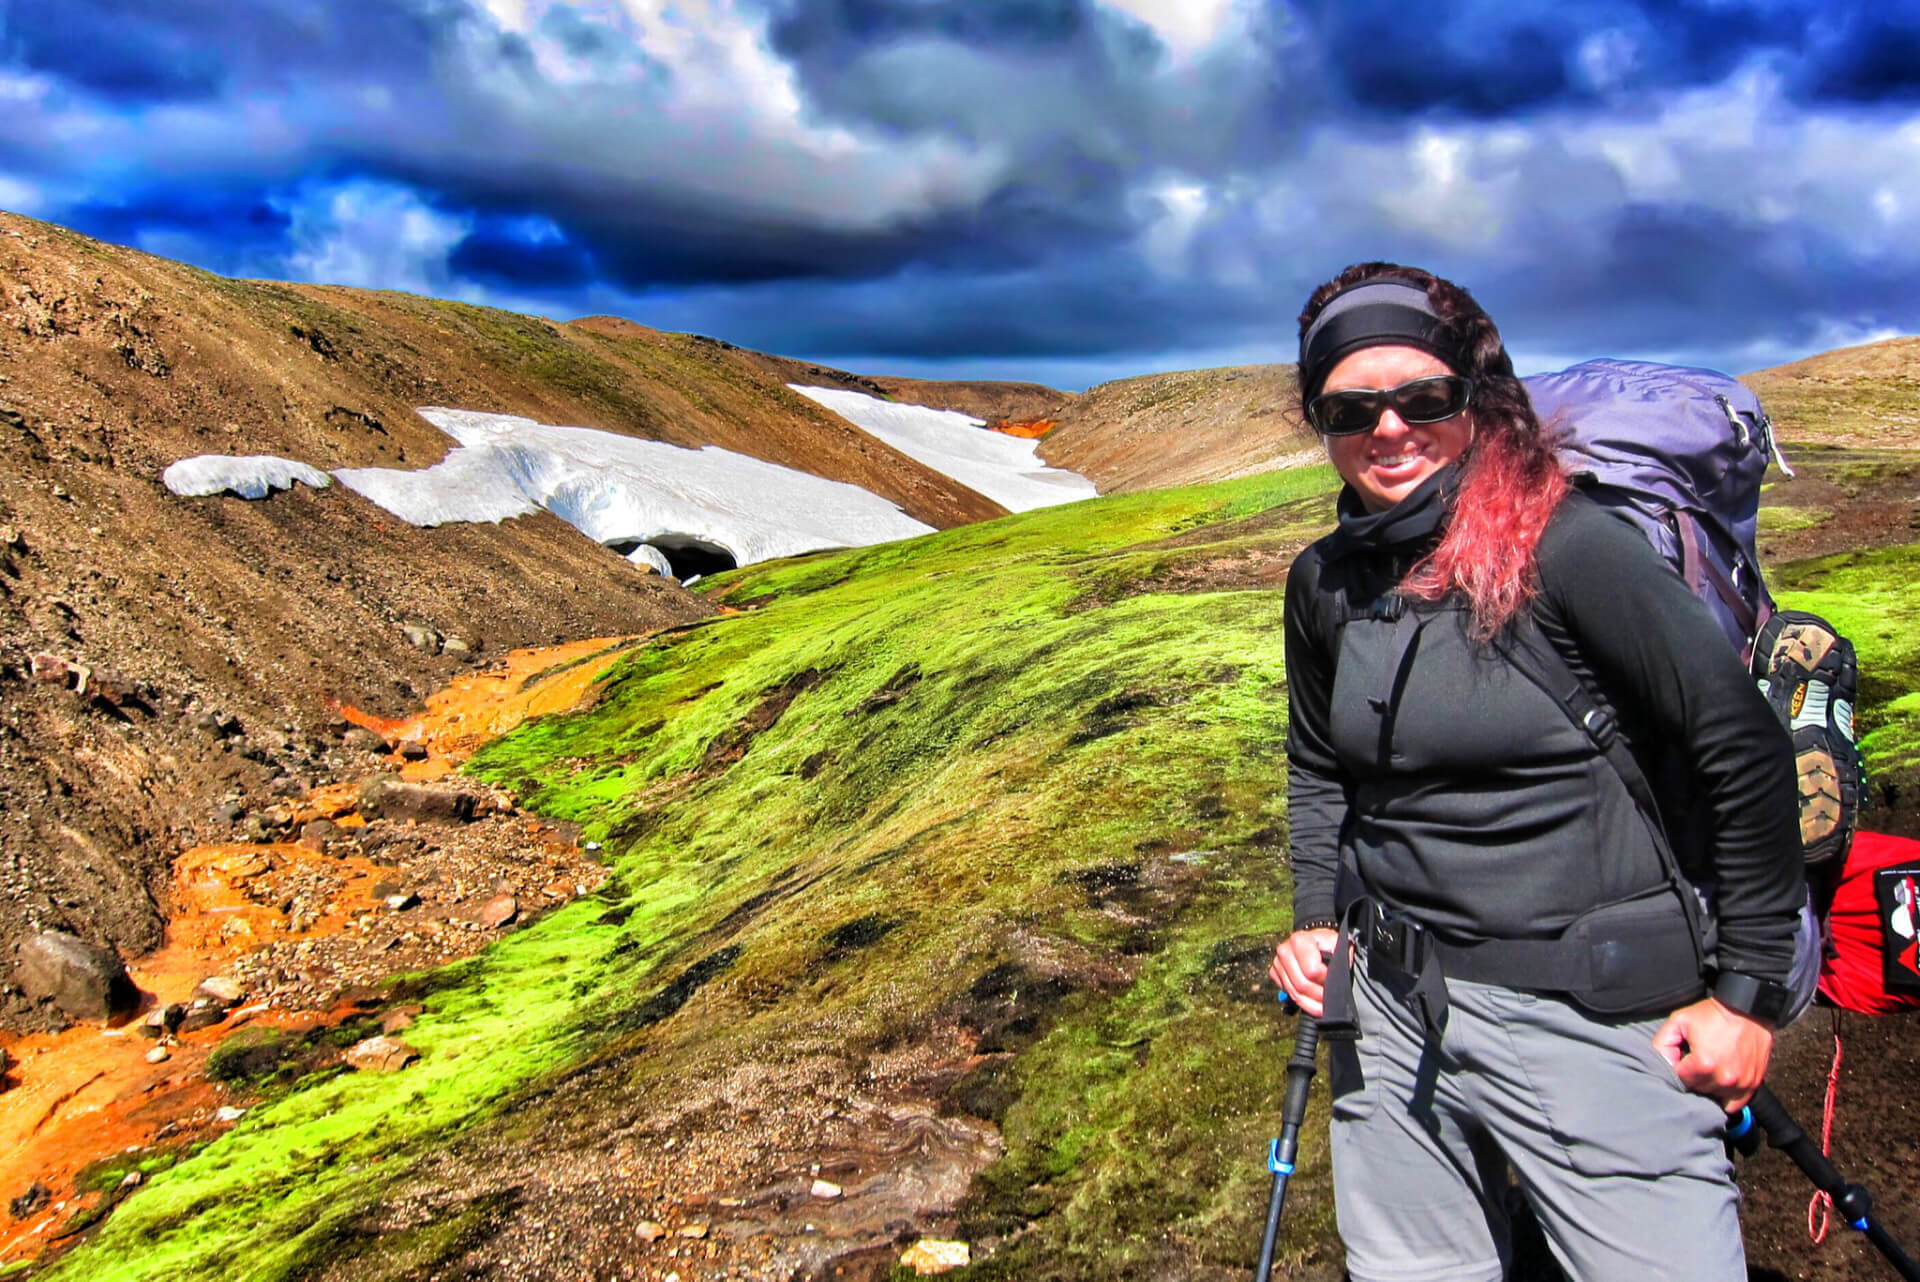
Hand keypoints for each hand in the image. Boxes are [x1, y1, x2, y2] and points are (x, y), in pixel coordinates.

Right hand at [1268, 928, 1339, 1017]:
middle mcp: (1284, 950)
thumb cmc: (1329, 943)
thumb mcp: (1339, 945)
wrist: (1316, 941)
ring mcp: (1278, 963)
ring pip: (1294, 993)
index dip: (1326, 980)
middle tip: (1331, 1000)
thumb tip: (1338, 979)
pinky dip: (1302, 1002)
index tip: (1336, 981)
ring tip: (1324, 1007)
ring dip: (1311, 1004)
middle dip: (1319, 996)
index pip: (1312, 971)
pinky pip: (1288, 994)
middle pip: (1301, 984)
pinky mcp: (1274, 973)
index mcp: (1299, 940)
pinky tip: (1313, 1002)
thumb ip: (1340, 959)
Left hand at [1652, 996, 1774, 1109]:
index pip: (1681, 1078)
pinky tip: (1722, 1080)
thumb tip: (1661, 1063)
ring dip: (1710, 1085)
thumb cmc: (1713, 1014)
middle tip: (1699, 1058)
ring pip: (1715, 1096)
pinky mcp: (1753, 1084)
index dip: (1680, 1064)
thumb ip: (1662, 1043)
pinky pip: (1734, 1103)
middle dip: (1694, 1075)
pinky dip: (1726, 1095)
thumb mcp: (1679, 1020)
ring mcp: (1741, 1084)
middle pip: (1698, 1088)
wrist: (1746, 1008)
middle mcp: (1724, 1078)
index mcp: (1704, 1065)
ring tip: (1712, 1065)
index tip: (1686, 1054)